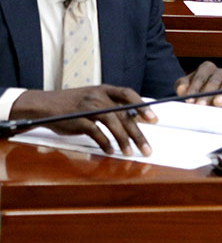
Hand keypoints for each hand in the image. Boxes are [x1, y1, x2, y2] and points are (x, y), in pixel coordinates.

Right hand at [9, 85, 156, 155]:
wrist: (46, 106)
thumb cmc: (74, 104)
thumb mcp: (94, 98)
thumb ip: (113, 105)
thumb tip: (137, 118)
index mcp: (104, 89)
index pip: (128, 94)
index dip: (143, 106)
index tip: (154, 119)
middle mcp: (98, 96)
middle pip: (124, 115)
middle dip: (137, 133)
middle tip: (147, 148)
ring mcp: (88, 108)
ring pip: (113, 123)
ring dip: (123, 140)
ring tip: (130, 152)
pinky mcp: (78, 120)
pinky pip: (96, 133)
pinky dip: (105, 143)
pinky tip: (110, 151)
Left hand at [175, 61, 221, 107]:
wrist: (209, 100)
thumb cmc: (198, 92)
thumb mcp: (186, 88)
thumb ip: (182, 86)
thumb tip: (181, 89)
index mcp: (206, 68)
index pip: (200, 77)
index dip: (194, 88)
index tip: (189, 100)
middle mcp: (220, 72)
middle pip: (214, 81)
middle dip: (207, 94)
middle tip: (201, 105)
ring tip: (217, 104)